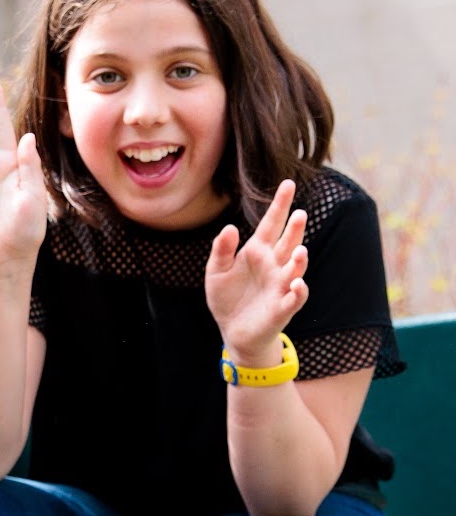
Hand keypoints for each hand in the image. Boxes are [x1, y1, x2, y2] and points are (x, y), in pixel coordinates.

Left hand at [205, 179, 308, 366]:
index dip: (280, 205)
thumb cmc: (227, 298)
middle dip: (295, 229)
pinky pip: (294, 298)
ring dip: (299, 260)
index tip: (289, 184)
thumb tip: (229, 227)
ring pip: (295, 268)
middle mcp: (274, 265)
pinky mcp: (282, 307)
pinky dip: (298, 291)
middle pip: (288, 242)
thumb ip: (222, 250)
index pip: (272, 223)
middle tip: (300, 214)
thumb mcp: (216, 271)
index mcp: (258, 251)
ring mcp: (280, 285)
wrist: (233, 330)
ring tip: (299, 250)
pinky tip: (296, 283)